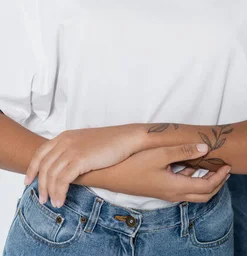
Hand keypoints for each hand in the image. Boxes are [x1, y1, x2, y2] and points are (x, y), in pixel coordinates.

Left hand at [25, 125, 141, 206]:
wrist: (126, 138)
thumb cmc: (109, 142)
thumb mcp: (84, 142)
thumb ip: (70, 151)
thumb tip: (62, 169)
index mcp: (64, 136)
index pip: (40, 153)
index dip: (32, 169)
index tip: (28, 182)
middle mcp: (65, 141)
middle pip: (44, 166)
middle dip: (40, 185)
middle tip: (42, 199)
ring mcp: (71, 150)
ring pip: (52, 175)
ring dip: (50, 192)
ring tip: (53, 204)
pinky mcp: (80, 159)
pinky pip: (62, 180)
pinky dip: (59, 193)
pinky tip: (61, 201)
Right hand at [114, 143, 229, 203]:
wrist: (111, 175)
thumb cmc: (134, 164)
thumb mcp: (160, 154)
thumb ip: (183, 151)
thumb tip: (205, 148)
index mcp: (176, 187)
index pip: (207, 187)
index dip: (220, 177)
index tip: (228, 165)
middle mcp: (174, 194)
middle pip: (204, 195)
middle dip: (218, 183)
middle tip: (226, 168)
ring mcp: (167, 193)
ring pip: (194, 192)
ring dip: (206, 182)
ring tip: (213, 166)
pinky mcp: (161, 189)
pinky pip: (183, 187)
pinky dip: (193, 178)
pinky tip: (191, 165)